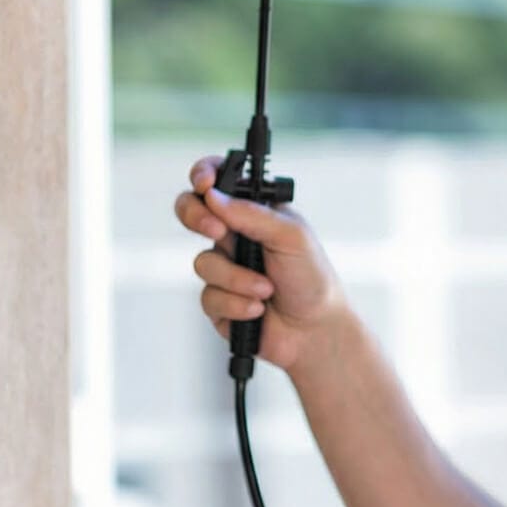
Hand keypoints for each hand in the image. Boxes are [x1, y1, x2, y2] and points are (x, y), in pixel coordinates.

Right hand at [172, 155, 352, 372]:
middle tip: (218, 230)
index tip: (205, 184)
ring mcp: (223, 267)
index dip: (204, 175)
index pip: (219, 182)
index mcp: (253, 212)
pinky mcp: (217, 300)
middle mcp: (234, 236)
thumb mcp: (292, 237)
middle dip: (195, 217)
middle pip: (191, 212)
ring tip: (267, 289)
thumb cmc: (312, 278)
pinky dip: (236, 303)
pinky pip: (208, 297)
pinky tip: (258, 309)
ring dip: (237, 278)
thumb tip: (214, 197)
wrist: (315, 330)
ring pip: (203, 262)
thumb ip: (254, 215)